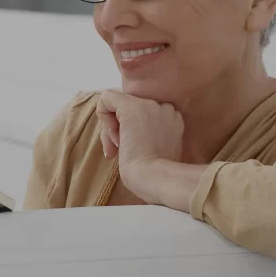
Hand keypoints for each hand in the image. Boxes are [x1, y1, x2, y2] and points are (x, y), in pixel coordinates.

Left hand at [97, 90, 187, 204]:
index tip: (131, 150)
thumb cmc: (154, 176)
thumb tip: (122, 131)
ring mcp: (149, 105)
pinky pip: (107, 97)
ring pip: (118, 104)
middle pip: (130, 109)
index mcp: (173, 120)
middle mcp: (165, 108)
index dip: (132, 131)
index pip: (144, 115)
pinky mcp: (131, 107)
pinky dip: (102, 114)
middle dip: (119, 130)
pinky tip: (112, 134)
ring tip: (117, 149)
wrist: (156, 178)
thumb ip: (147, 135)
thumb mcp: (156, 151)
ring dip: (111, 128)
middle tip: (118, 151)